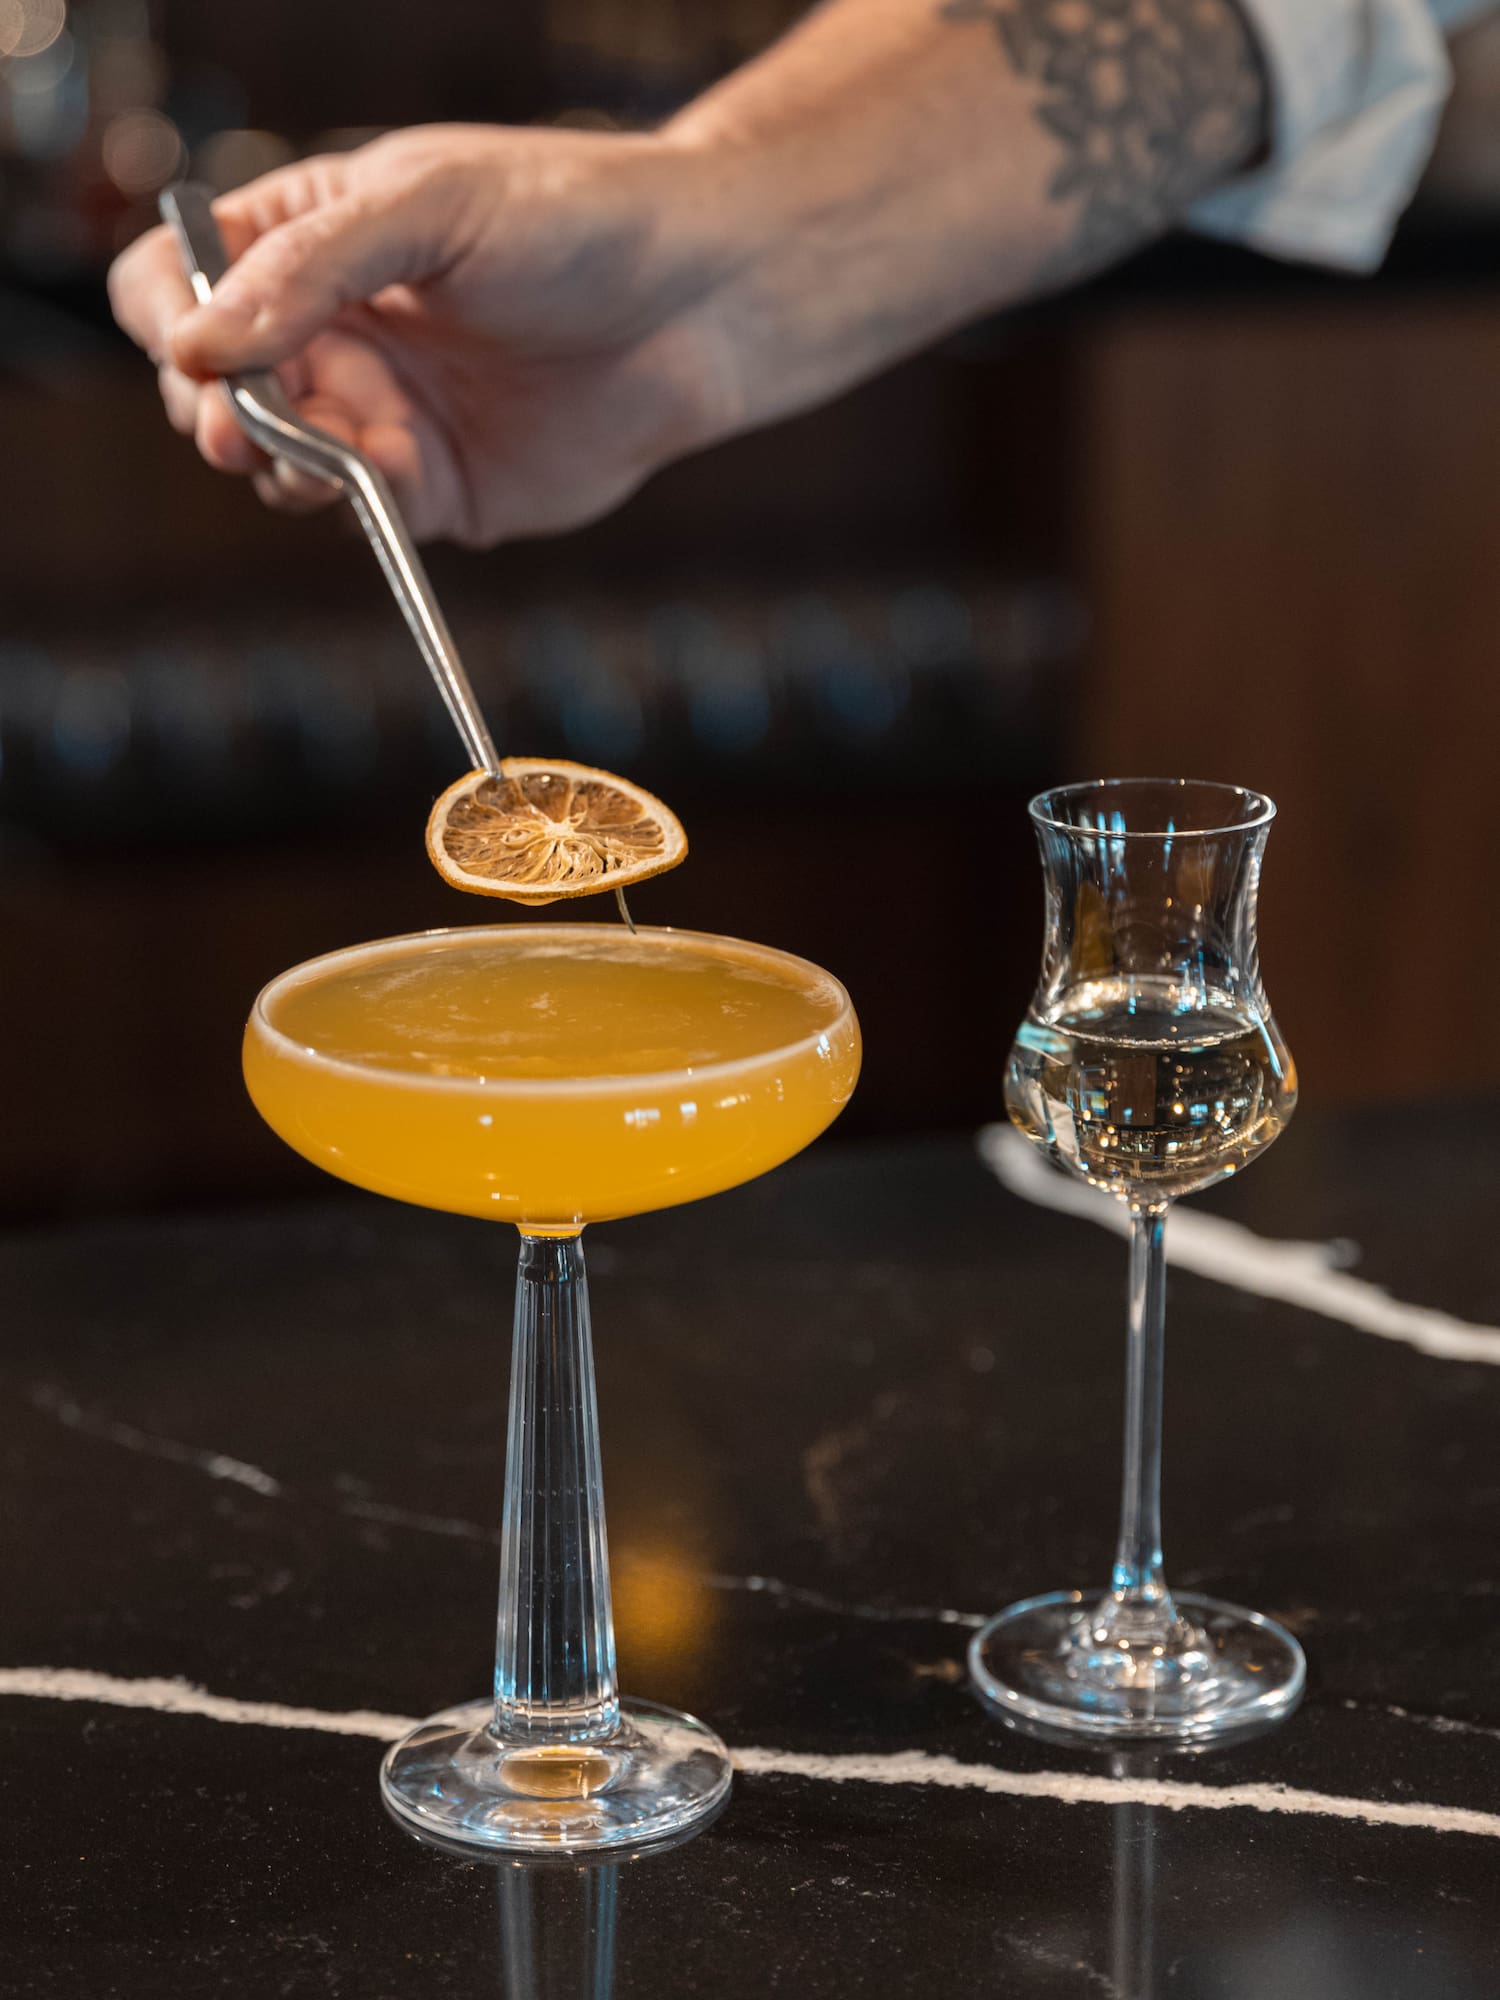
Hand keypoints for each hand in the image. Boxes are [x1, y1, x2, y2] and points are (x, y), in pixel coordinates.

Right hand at [108, 125, 732, 544]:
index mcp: (305, 242)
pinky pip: (363, 515)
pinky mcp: (434, 490)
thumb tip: (203, 347)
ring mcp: (378, 415)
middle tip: (246, 425)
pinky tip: (398, 466)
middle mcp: (330, 334)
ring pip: (275, 467)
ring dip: (285, 466)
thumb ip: (311, 269)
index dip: (169, 322)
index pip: (175, 283)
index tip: (201, 353)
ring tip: (333, 444)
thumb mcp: (432, 206)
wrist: (702, 302)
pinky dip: (362, 502)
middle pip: (209, 391)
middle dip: (219, 412)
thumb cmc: (575, 220)